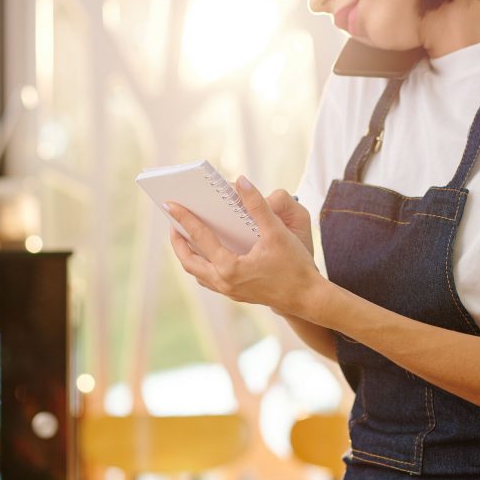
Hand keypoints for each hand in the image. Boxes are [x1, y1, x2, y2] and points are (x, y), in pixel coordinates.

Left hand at [166, 175, 321, 316]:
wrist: (309, 298)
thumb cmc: (295, 266)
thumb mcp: (276, 232)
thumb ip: (257, 205)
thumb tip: (241, 181)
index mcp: (229, 267)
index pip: (199, 238)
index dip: (184, 218)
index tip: (170, 204)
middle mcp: (224, 282)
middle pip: (189, 261)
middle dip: (177, 241)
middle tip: (172, 222)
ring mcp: (229, 292)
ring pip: (197, 273)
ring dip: (188, 255)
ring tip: (184, 237)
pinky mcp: (237, 295)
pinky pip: (209, 280)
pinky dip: (202, 265)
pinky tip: (207, 253)